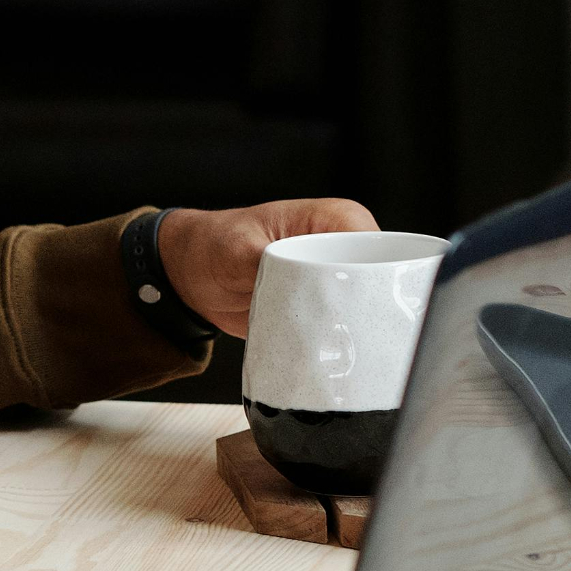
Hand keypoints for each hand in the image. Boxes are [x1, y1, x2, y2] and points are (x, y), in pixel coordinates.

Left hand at [156, 196, 381, 335]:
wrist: (192, 275)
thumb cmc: (215, 244)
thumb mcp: (238, 249)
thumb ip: (268, 260)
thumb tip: (294, 277)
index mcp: (334, 219)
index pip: (376, 248)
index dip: (373, 278)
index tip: (356, 304)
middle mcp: (342, 248)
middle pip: (378, 283)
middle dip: (364, 310)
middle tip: (342, 330)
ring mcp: (334, 280)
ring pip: (362, 309)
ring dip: (348, 329)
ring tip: (328, 341)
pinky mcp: (323, 307)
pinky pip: (340, 327)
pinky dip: (332, 341)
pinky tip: (323, 352)